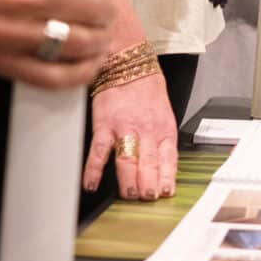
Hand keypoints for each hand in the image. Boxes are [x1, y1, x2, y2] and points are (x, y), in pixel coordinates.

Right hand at [0, 0, 117, 89]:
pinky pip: (56, 76)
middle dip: (107, 8)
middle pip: (94, 8)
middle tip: (105, 7)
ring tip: (99, 34)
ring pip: (83, 42)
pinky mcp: (3, 63)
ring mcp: (14, 34)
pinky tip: (87, 63)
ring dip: (100, 39)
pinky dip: (81, 72)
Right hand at [86, 67, 177, 199]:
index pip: (169, 159)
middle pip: (149, 164)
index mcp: (164, 129)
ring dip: (128, 181)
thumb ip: (162, 138)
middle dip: (148, 185)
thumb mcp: (164, 112)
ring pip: (128, 160)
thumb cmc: (146, 87)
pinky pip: (99, 150)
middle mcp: (146, 130)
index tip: (165, 193)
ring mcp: (125, 128)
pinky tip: (91, 184)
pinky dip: (94, 169)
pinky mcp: (104, 124)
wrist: (127, 61)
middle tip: (146, 199)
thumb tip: (162, 166)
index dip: (167, 178)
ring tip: (128, 196)